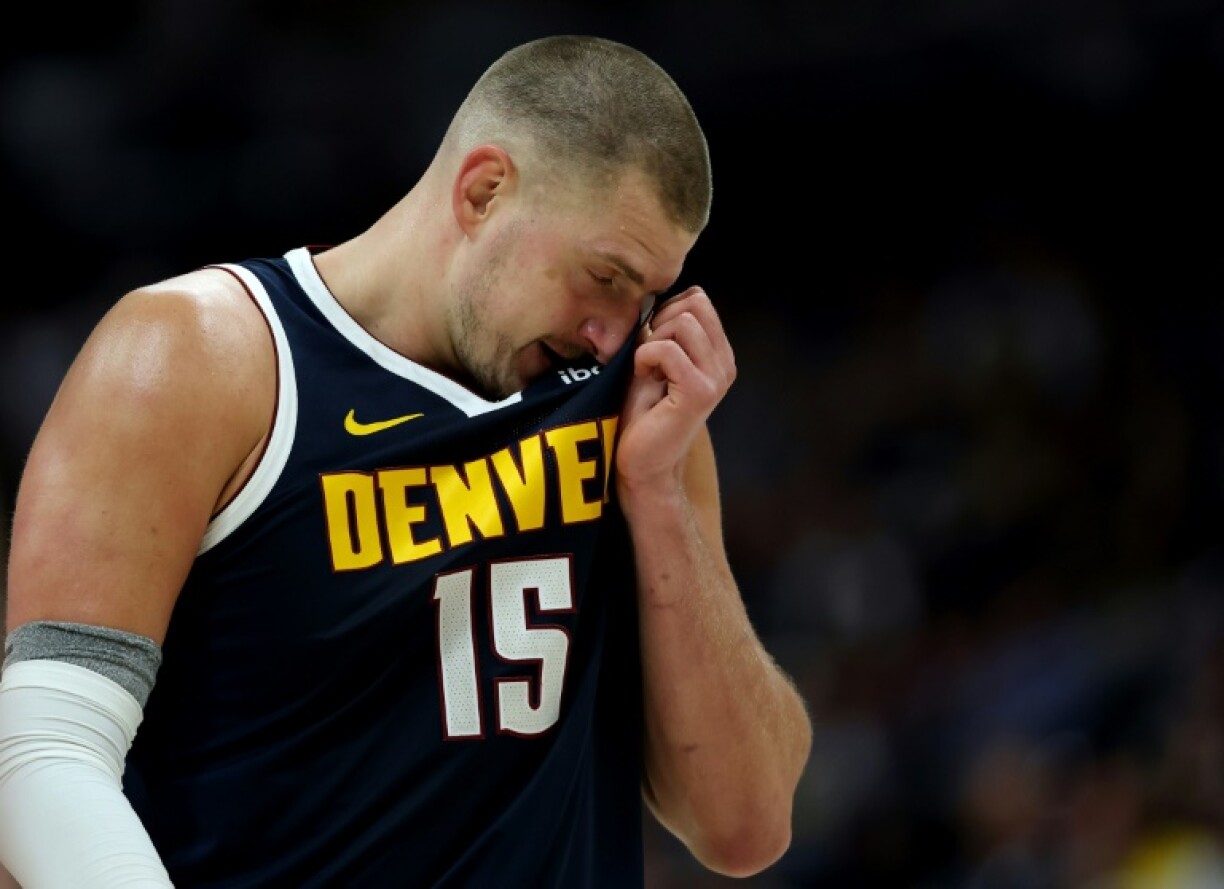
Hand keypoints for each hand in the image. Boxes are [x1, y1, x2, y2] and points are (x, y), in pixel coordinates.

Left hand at [616, 286, 735, 497]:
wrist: (641, 461)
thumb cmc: (642, 410)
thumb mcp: (653, 358)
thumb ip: (662, 328)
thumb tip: (654, 297)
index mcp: (718, 353)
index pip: (698, 299)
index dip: (665, 311)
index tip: (652, 342)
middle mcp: (725, 363)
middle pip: (694, 303)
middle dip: (660, 322)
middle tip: (647, 356)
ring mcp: (716, 378)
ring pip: (682, 323)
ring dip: (652, 342)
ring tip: (647, 369)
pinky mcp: (700, 392)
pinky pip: (667, 350)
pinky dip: (644, 357)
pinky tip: (644, 378)